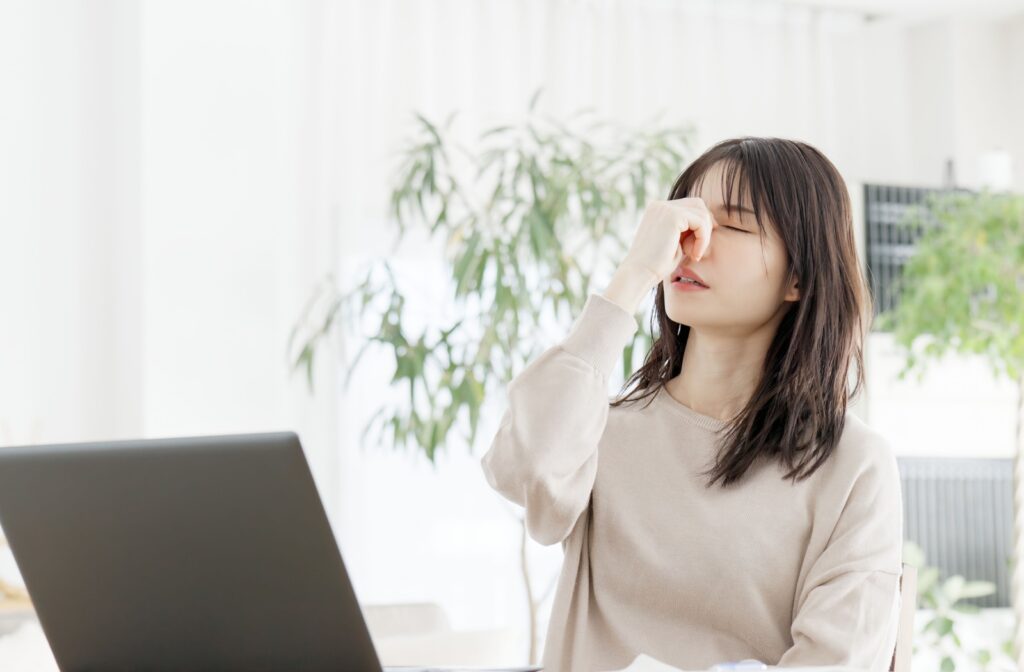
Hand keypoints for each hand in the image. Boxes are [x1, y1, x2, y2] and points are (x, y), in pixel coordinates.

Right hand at [601, 198, 713, 313]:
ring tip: (695, 253)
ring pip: (701, 212)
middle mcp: (660, 205)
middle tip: (700, 248)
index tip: (698, 247)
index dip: (699, 225)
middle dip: (705, 225)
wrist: (639, 274)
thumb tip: (709, 223)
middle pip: (697, 204)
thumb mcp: (674, 243)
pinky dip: (703, 239)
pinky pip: (701, 222)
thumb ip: (686, 231)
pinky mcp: (673, 215)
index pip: (689, 207)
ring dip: (704, 235)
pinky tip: (695, 254)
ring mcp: (665, 208)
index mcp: (657, 210)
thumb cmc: (656, 265)